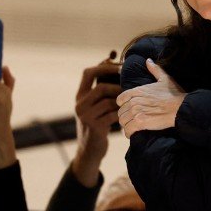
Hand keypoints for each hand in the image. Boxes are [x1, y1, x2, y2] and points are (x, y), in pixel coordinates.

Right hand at [72, 60, 121, 186]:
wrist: (90, 150)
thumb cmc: (97, 123)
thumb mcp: (94, 106)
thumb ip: (101, 89)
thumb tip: (111, 60)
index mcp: (79, 96)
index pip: (88, 73)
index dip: (103, 66)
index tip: (117, 63)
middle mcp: (80, 104)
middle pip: (100, 87)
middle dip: (118, 86)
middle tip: (130, 86)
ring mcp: (85, 116)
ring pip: (108, 102)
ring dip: (122, 101)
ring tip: (131, 102)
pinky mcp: (94, 127)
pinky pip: (112, 115)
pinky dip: (122, 114)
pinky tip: (127, 115)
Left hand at [115, 59, 185, 138]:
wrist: (181, 108)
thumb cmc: (174, 95)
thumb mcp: (165, 79)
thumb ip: (155, 69)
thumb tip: (148, 60)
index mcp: (137, 91)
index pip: (120, 100)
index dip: (124, 106)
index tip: (130, 110)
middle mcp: (134, 101)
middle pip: (120, 112)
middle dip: (126, 117)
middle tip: (132, 121)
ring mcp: (136, 111)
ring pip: (122, 122)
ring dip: (127, 126)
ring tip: (133, 128)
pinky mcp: (140, 122)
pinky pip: (127, 130)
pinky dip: (129, 133)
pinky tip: (133, 134)